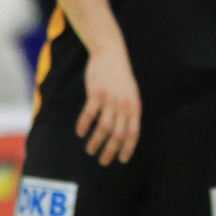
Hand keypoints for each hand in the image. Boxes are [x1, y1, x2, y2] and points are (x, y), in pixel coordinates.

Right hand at [78, 45, 140, 165]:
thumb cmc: (121, 77)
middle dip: (111, 150)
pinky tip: (80, 132)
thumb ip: (129, 111)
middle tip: (103, 161)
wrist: (111, 53)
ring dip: (96, 142)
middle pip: (118, 133)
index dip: (128, 147)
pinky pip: (89, 114)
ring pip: (103, 127)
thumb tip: (126, 133)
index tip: (121, 160)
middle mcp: (124, 104)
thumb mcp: (131, 94)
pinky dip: (84, 125)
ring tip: (90, 151)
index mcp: (134, 105)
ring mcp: (110, 98)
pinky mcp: (96, 93)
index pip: (134, 132)